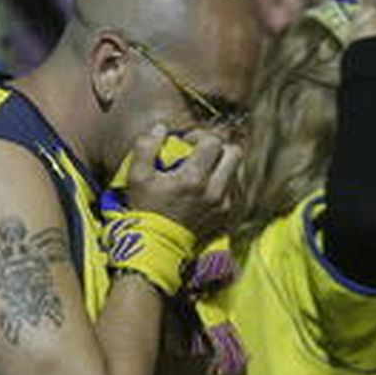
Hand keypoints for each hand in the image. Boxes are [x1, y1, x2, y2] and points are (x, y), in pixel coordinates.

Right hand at [124, 125, 241, 243]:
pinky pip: (237, 191)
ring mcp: (224, 205)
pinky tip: (210, 188)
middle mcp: (215, 191)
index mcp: (194, 178)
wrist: (157, 246)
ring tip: (207, 171)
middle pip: (234, 153)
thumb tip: (160, 128)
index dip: (200, 136)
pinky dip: (227, 185)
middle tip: (204, 153)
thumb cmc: (146, 210)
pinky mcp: (228, 217)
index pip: (213, 141)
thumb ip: (145, 147)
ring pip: (238, 172)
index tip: (188, 143)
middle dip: (219, 148)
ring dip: (224, 166)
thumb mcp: (137, 177)